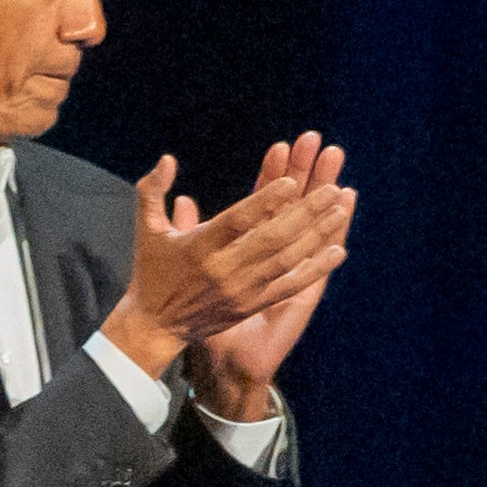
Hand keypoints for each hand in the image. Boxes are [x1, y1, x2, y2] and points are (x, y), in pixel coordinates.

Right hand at [102, 137, 353, 379]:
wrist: (156, 327)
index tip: (290, 182)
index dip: (265, 201)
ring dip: (317, 234)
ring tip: (339, 209)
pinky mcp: (253, 304)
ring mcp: (242, 289)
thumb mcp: (147, 229)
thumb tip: (166, 159)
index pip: (238, 220)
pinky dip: (315, 268)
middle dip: (305, 212)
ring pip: (287, 259)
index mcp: (199, 247)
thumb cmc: (153, 271)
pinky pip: (290, 284)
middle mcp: (224, 269)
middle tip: (331, 189)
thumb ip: (152, 191)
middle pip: (272, 237)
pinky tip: (337, 251)